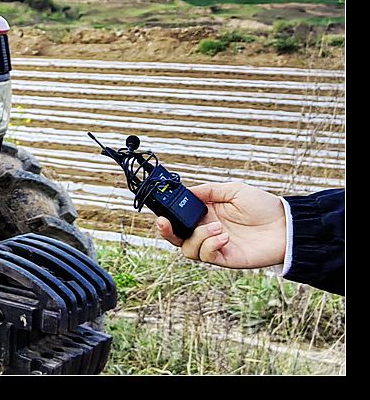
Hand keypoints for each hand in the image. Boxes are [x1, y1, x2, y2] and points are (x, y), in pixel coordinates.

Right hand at [156, 182, 286, 268]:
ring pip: (188, 248)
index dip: (167, 216)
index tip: (161, 210)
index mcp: (205, 214)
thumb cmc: (263, 206)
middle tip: (164, 222)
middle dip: (166, 231)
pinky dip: (210, 245)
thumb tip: (186, 191)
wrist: (286, 226)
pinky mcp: (225, 259)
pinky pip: (206, 256)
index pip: (179, 218)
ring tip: (218, 228)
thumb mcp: (232, 190)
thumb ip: (207, 191)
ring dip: (198, 237)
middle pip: (176, 237)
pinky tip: (224, 236)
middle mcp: (206, 231)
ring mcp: (215, 246)